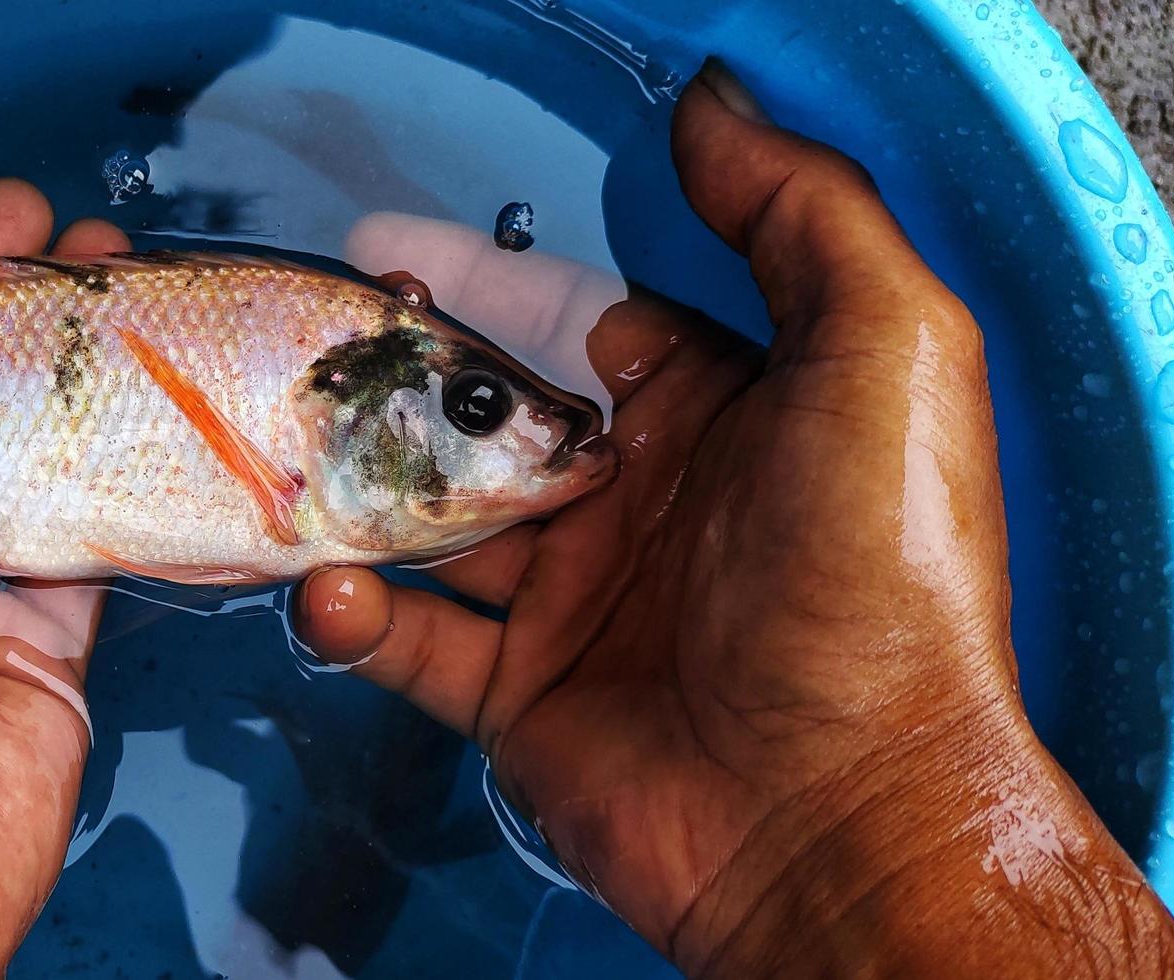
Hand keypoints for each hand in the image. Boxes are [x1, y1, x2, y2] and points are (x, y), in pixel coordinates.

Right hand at [292, 63, 1173, 975]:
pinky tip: (332, 590)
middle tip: (304, 354)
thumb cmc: (878, 577)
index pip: (582, 322)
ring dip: (357, 496)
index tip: (390, 253)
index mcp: (719, 417)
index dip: (491, 285)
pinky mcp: (521, 700)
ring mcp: (575, 604)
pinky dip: (355, 618)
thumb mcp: (882, 350)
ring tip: (292, 467)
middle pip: (484, 417)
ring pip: (430, 526)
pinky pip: (411, 645)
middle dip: (396, 382)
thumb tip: (706, 108)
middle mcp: (639, 503)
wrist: (840, 810)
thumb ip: (798, 212)